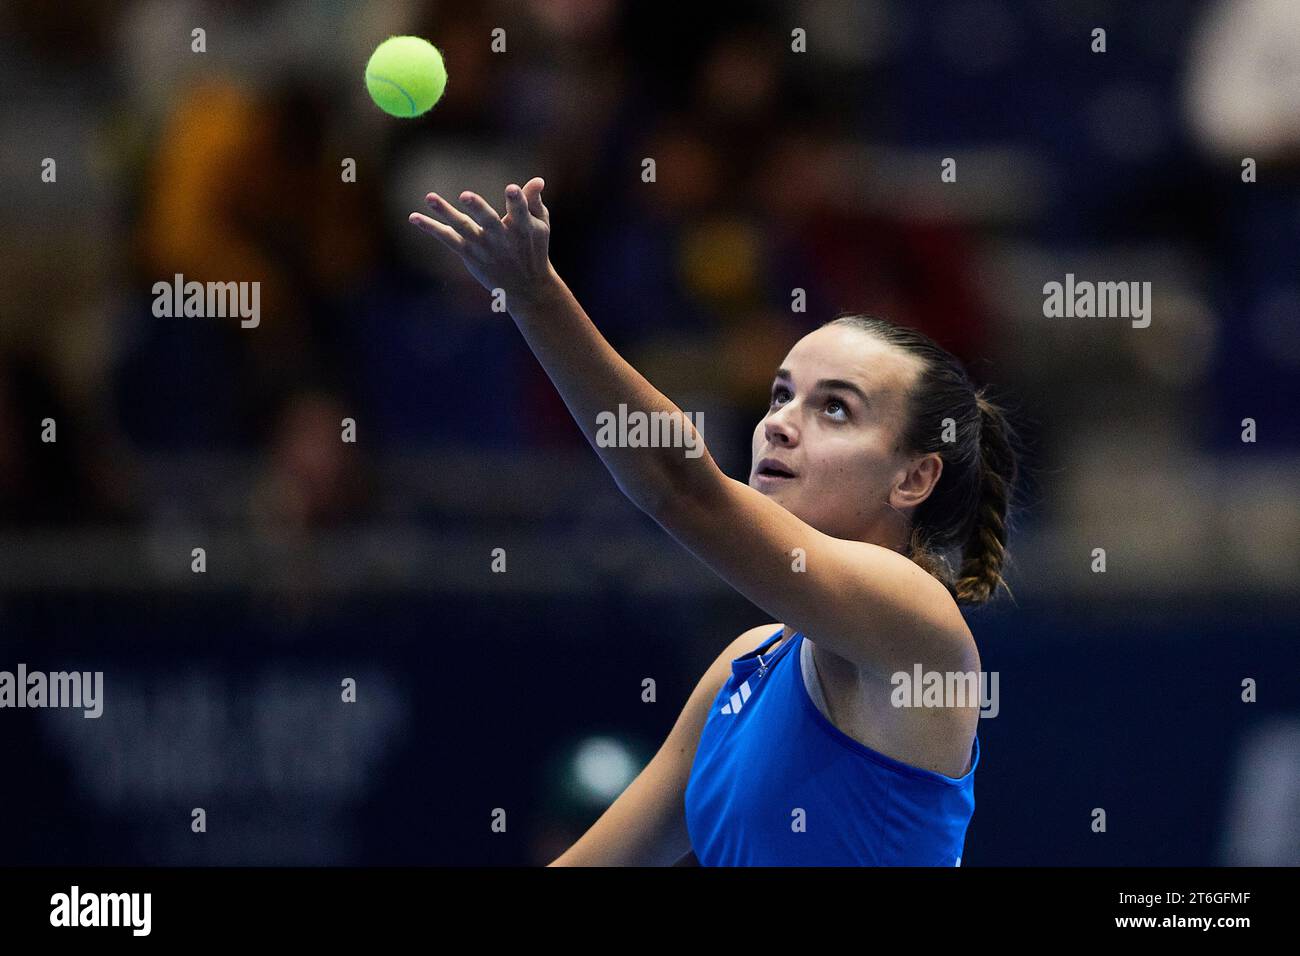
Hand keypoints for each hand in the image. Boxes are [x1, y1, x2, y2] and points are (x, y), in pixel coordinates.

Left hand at [409, 177, 552, 302]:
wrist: (526, 288)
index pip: (520, 211)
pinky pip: (447, 239)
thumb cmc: (533, 249)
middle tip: (466, 195)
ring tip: (430, 197)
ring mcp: (483, 246)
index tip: (512, 188)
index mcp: (522, 227)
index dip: (517, 200)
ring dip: (446, 213)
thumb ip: (533, 201)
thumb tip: (537, 179)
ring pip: (463, 227)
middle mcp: (501, 238)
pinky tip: (414, 217)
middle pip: (489, 221)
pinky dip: (431, 228)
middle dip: (478, 208)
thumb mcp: (540, 225)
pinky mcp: (469, 254)